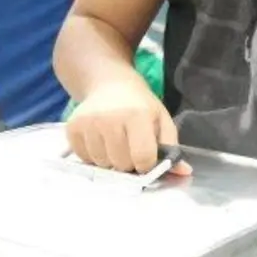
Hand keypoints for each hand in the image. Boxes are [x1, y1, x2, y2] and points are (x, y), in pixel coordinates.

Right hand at [65, 79, 191, 175]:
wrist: (109, 83)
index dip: (147, 164)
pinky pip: (84, 159)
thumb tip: (184, 172)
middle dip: (129, 164)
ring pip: (101, 165)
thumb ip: (171, 147)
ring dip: (110, 161)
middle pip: (121, 165)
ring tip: (116, 143)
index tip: (147, 158)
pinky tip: (101, 141)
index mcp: (137, 115)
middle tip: (130, 148)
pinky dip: (94, 157)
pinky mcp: (72, 128)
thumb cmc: (140, 104)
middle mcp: (110, 119)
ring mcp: (88, 124)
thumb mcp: (161, 119)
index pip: (143, 158)